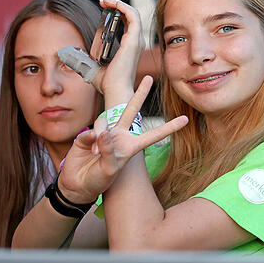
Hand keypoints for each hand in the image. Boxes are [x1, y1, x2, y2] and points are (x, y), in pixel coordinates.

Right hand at [58, 76, 187, 203]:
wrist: (78, 185)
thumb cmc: (98, 180)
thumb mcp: (109, 170)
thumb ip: (109, 152)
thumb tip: (103, 134)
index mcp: (131, 146)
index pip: (153, 135)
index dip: (169, 128)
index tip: (186, 119)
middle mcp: (119, 136)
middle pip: (131, 110)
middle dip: (140, 94)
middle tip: (149, 77)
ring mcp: (103, 134)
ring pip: (104, 123)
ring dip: (100, 140)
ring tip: (96, 157)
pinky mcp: (86, 136)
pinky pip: (89, 134)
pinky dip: (88, 142)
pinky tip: (89, 152)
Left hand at [89, 0, 143, 99]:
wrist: (114, 90)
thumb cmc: (107, 82)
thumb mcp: (93, 67)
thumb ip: (84, 60)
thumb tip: (68, 55)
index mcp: (130, 47)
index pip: (128, 23)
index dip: (118, 13)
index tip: (103, 9)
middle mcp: (136, 42)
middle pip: (131, 16)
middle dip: (118, 5)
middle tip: (103, 1)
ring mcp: (136, 40)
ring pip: (133, 13)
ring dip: (119, 3)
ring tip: (105, 0)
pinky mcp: (133, 40)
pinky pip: (132, 16)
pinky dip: (123, 7)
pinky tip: (111, 3)